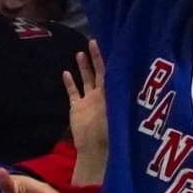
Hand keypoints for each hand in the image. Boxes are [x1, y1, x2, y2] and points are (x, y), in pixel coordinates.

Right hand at [64, 41, 106, 183]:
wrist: (94, 150)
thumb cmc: (109, 133)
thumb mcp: (115, 111)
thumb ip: (115, 94)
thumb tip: (125, 77)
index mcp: (112, 94)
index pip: (112, 72)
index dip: (111, 60)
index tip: (111, 44)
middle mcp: (101, 95)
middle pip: (99, 72)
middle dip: (97, 57)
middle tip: (94, 42)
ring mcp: (88, 101)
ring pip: (86, 79)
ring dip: (83, 67)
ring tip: (80, 53)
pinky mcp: (77, 108)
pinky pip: (73, 92)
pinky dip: (70, 83)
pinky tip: (66, 72)